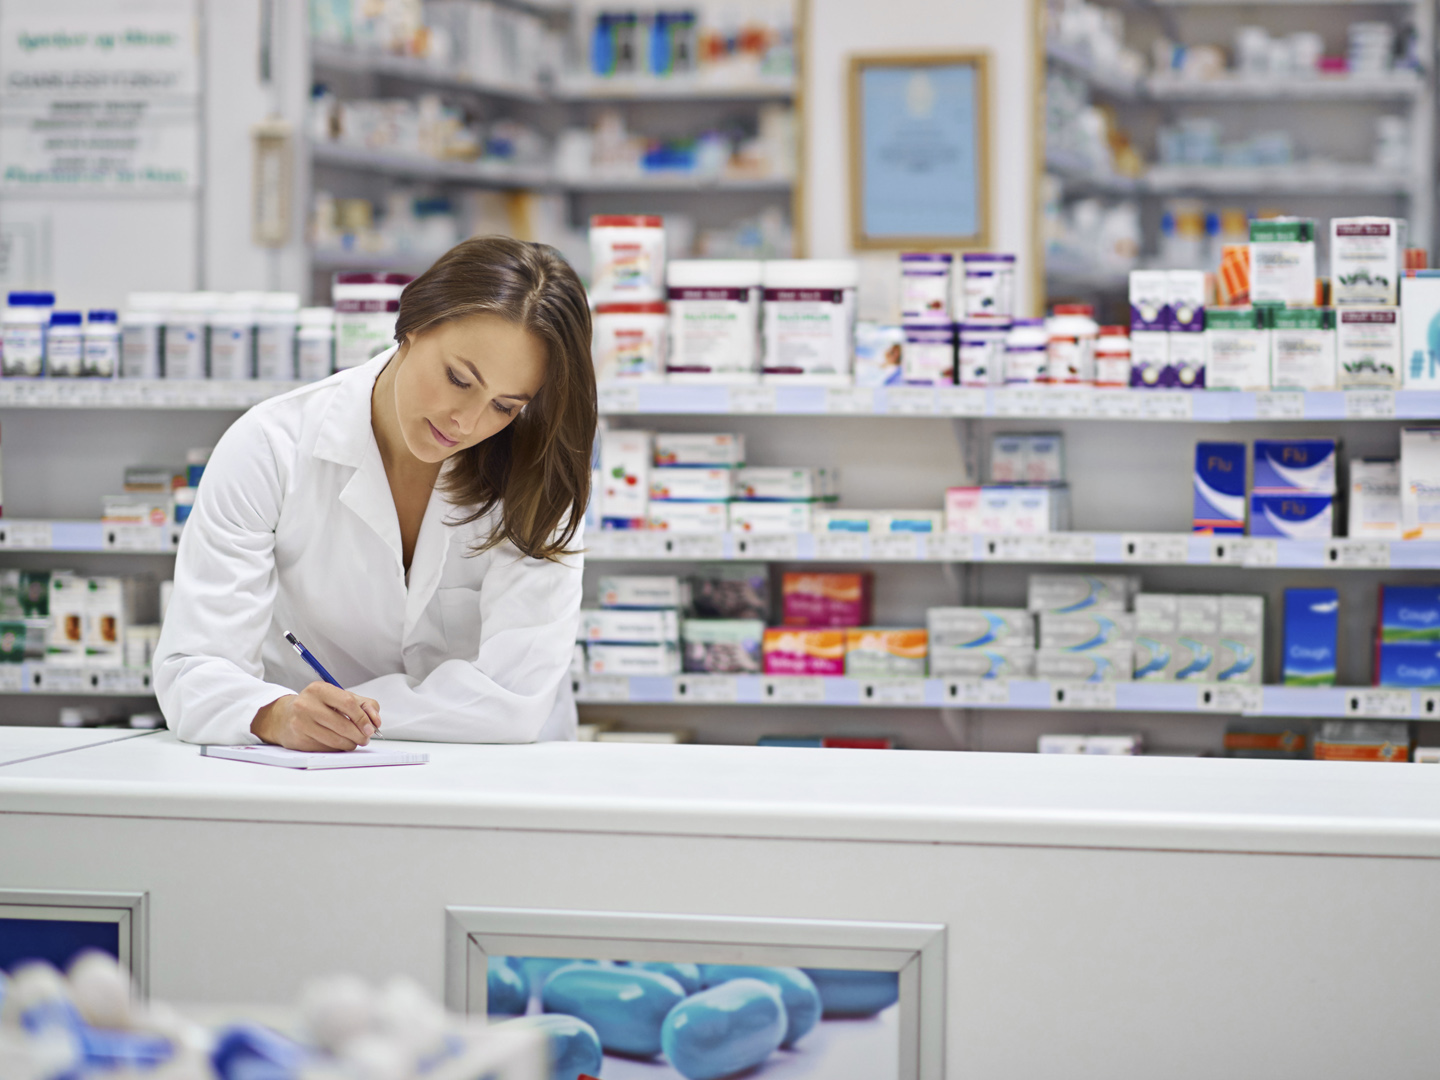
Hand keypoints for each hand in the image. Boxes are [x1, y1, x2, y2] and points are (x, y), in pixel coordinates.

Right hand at [251, 682, 381, 750]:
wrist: (285, 716)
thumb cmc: (317, 706)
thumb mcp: (339, 697)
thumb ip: (363, 705)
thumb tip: (376, 721)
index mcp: (319, 689)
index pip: (348, 703)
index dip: (363, 717)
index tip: (371, 727)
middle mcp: (306, 704)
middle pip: (343, 724)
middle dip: (359, 734)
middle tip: (365, 738)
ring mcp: (300, 723)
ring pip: (335, 739)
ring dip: (350, 744)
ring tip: (354, 742)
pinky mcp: (298, 740)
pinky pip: (326, 748)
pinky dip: (337, 748)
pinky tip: (338, 743)